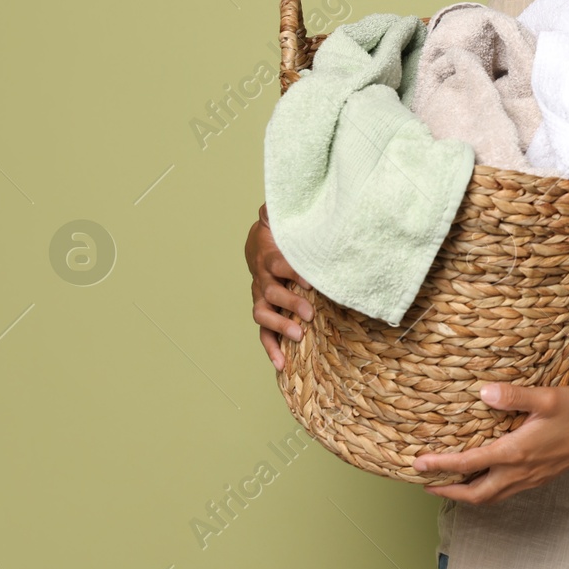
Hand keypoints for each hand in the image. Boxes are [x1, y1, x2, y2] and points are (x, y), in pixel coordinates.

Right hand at [245, 202, 312, 370]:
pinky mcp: (265, 314)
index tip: (309, 280)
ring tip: (298, 337)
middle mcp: (262, 281)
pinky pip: (265, 334)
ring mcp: (261, 299)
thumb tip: (273, 203)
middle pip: (271, 293)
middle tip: (309, 312)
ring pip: (264, 316)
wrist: (259, 246)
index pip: (278, 264)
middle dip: (289, 304)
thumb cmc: (279, 236)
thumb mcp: (280, 221)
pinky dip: (271, 349)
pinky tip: (281, 365)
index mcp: (269, 258)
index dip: (292, 271)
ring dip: (280, 327)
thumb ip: (277, 213)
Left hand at [413, 382, 568, 505]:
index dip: (441, 465)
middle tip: (425, 483)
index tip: (418, 464)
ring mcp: (530, 478)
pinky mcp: (539, 478)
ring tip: (448, 484)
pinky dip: (486, 491)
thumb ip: (514, 396)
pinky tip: (484, 478)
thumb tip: (483, 392)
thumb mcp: (547, 397)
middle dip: (448, 491)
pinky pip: (505, 493)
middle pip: (475, 493)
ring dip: (466, 494)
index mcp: (516, 452)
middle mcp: (520, 471)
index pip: (470, 463)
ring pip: (490, 497)